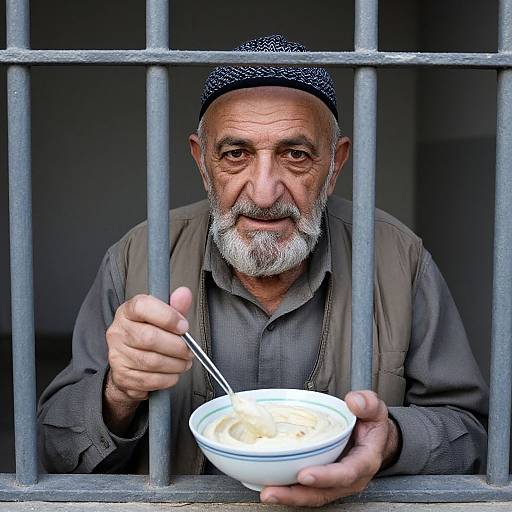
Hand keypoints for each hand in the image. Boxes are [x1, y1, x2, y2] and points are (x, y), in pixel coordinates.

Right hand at [104, 287, 193, 419]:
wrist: (129, 362)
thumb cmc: (149, 334)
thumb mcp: (162, 316)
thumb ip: (175, 306)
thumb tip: (184, 294)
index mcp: (128, 311)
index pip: (142, 307)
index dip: (167, 317)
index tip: (184, 326)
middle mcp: (118, 331)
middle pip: (149, 338)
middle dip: (177, 346)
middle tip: (189, 351)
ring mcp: (117, 355)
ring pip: (151, 362)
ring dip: (175, 364)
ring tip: (184, 362)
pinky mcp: (122, 376)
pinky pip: (149, 380)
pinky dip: (167, 378)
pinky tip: (173, 373)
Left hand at [260, 390, 399, 506]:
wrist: (374, 437)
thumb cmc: (371, 424)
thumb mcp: (374, 409)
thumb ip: (367, 403)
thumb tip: (353, 401)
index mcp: (364, 461)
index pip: (346, 473)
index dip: (325, 476)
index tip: (305, 475)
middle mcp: (350, 478)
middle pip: (323, 492)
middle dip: (297, 494)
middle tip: (272, 490)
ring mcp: (335, 483)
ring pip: (312, 495)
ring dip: (288, 496)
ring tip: (267, 491)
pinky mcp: (323, 481)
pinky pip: (305, 489)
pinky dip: (288, 489)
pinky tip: (269, 483)